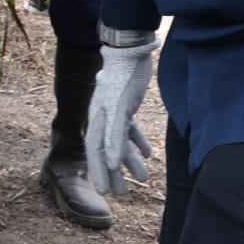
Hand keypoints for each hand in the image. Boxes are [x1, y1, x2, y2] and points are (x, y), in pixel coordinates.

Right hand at [87, 37, 158, 194]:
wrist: (129, 49)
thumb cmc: (123, 77)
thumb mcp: (119, 107)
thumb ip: (115, 135)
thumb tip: (113, 163)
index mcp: (98, 118)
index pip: (96, 152)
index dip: (100, 172)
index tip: (105, 192)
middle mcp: (103, 116)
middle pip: (107, 150)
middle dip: (115, 173)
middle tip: (123, 194)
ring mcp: (114, 110)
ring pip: (120, 141)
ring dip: (130, 160)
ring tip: (144, 178)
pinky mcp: (126, 103)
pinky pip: (129, 127)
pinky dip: (137, 141)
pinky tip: (147, 153)